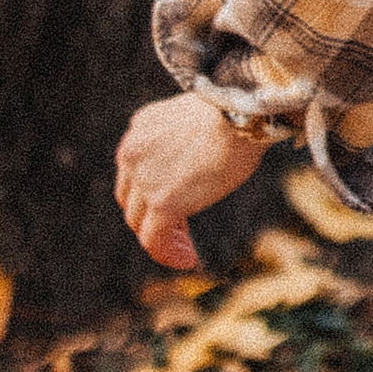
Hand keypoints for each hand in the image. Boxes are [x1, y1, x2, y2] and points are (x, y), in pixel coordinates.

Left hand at [115, 91, 268, 269]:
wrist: (241, 112)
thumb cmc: (235, 112)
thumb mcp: (194, 119)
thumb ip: (181, 140)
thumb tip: (195, 161)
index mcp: (140, 127)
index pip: (134, 170)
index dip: (150, 190)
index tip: (175, 201)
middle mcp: (132, 152)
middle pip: (131, 198)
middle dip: (151, 215)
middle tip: (180, 227)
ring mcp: (144, 179)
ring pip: (139, 222)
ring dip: (162, 237)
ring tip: (185, 248)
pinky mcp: (161, 202)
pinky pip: (154, 240)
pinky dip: (168, 253)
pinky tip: (186, 259)